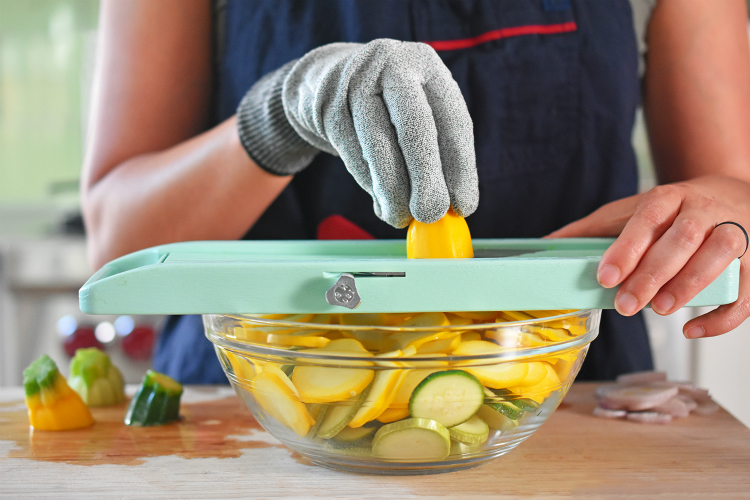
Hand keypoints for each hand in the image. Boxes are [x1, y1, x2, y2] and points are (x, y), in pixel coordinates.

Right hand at [237, 39, 477, 227]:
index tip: (463, 206)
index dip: (461, 167)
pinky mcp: (328, 106)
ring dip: (392, 190)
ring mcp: (356, 82)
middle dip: (426, 177)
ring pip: (379, 144)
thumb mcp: (417, 111)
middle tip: (430, 215)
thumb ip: (436, 152)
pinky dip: (369, 184)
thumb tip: (450, 207)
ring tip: (401, 217)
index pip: (453, 120)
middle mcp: (393, 65)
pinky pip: (353, 154)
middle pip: (415, 125)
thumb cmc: (386, 106)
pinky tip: (379, 200)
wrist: (324, 80)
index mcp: (428, 65)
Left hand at [547, 175, 749, 337]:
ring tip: (662, 311)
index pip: (648, 218)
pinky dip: (724, 314)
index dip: (627, 247)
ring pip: (722, 255)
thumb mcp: (631, 211)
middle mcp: (704, 211)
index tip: (605, 276)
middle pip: (684, 238)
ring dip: (691, 285)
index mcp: (669, 198)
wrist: (732, 193)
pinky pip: (748, 289)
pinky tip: (692, 329)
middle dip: (653, 274)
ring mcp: (736, 233)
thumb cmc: (672, 210)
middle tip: (626, 305)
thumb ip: (592, 229)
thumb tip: (546, 245)